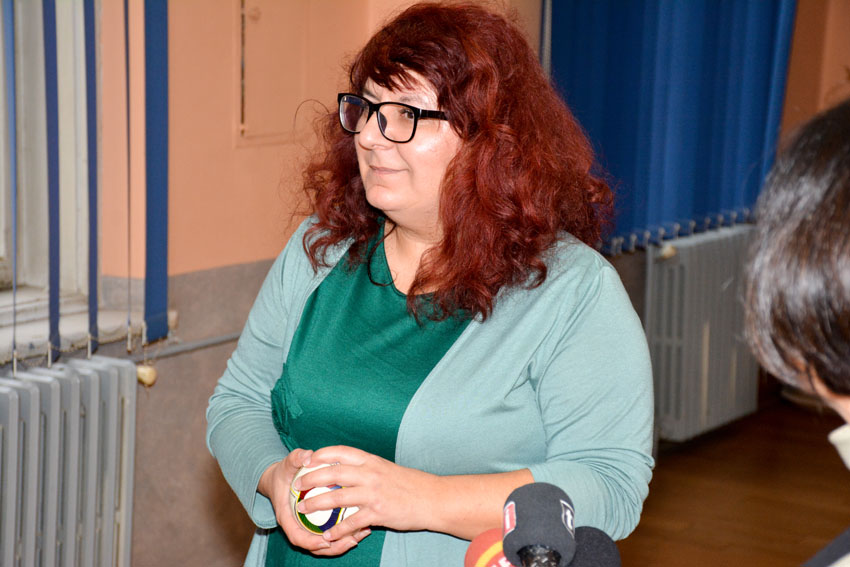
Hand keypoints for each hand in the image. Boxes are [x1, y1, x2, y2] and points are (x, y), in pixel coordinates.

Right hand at [257, 448, 370, 555]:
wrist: (279, 479)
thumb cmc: (284, 472)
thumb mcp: (287, 463)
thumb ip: (296, 458)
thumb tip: (308, 456)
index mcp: (286, 517)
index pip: (297, 536)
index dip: (311, 541)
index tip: (327, 539)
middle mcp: (296, 525)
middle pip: (314, 545)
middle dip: (333, 547)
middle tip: (352, 540)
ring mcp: (307, 527)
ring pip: (324, 544)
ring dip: (342, 543)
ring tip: (361, 535)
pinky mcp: (316, 525)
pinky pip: (330, 535)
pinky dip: (345, 534)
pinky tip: (362, 528)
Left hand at [292, 446, 439, 543]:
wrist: (432, 498)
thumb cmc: (410, 484)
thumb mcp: (386, 469)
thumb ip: (367, 468)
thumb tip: (349, 469)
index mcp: (372, 460)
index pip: (341, 452)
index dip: (322, 454)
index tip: (307, 458)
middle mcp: (370, 474)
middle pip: (333, 473)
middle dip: (311, 479)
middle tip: (297, 486)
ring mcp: (374, 493)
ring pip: (337, 498)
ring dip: (316, 504)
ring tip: (302, 511)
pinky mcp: (378, 512)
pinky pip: (352, 522)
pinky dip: (337, 530)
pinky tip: (328, 535)